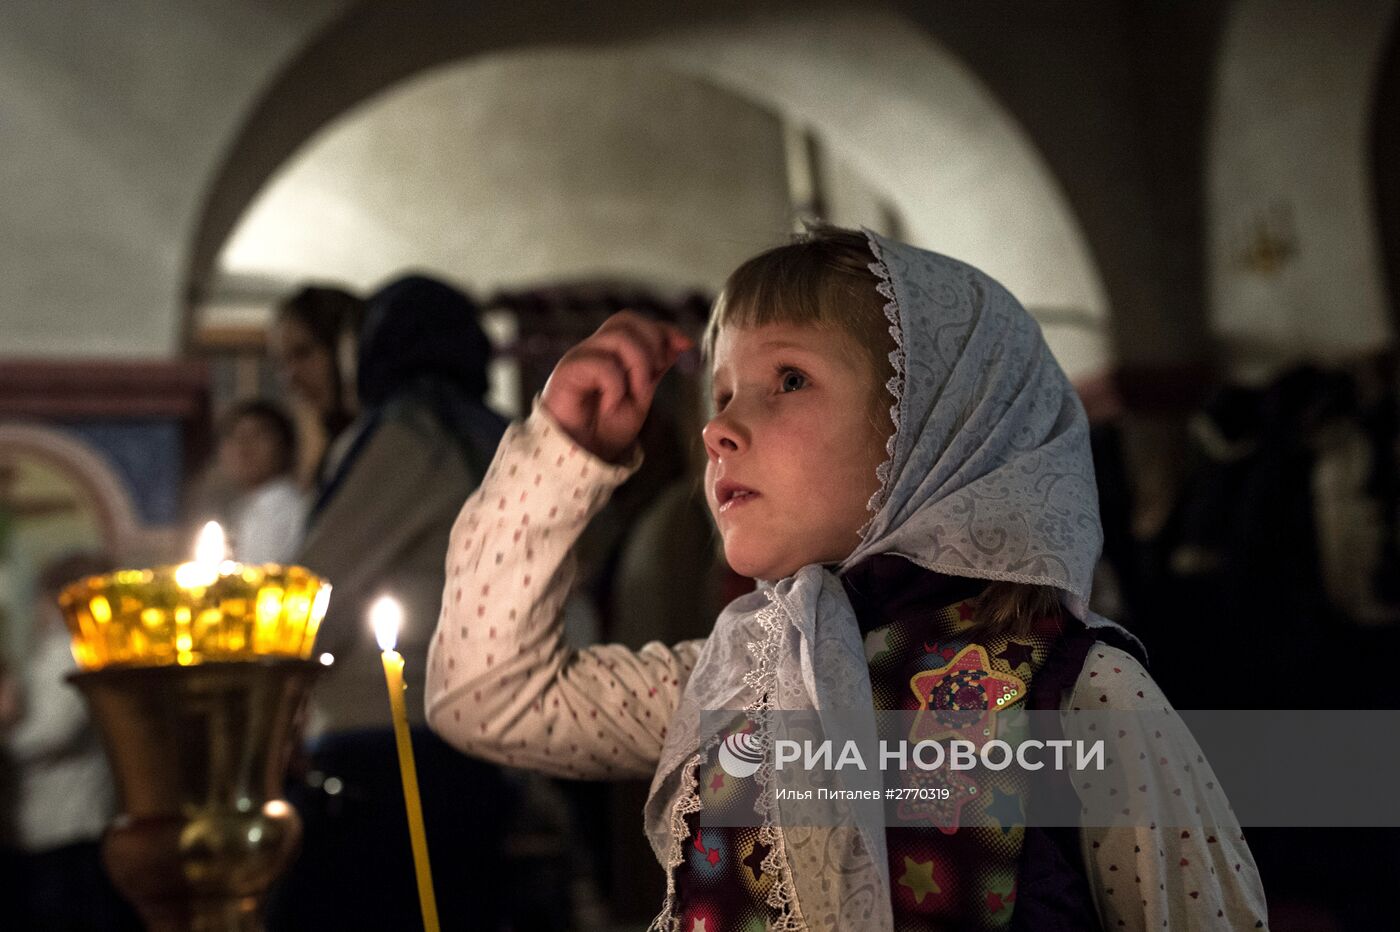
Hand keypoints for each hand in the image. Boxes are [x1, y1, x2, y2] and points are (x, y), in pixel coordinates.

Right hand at [541, 311, 693, 462]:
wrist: (582, 455)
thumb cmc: (607, 428)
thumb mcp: (641, 395)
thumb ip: (656, 368)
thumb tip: (682, 343)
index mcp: (610, 352)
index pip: (635, 323)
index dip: (662, 330)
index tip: (686, 346)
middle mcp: (594, 349)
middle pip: (625, 320)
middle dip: (652, 343)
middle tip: (656, 374)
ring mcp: (579, 358)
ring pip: (618, 337)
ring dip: (638, 366)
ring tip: (636, 394)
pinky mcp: (567, 373)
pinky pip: (601, 364)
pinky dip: (615, 387)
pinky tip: (610, 406)